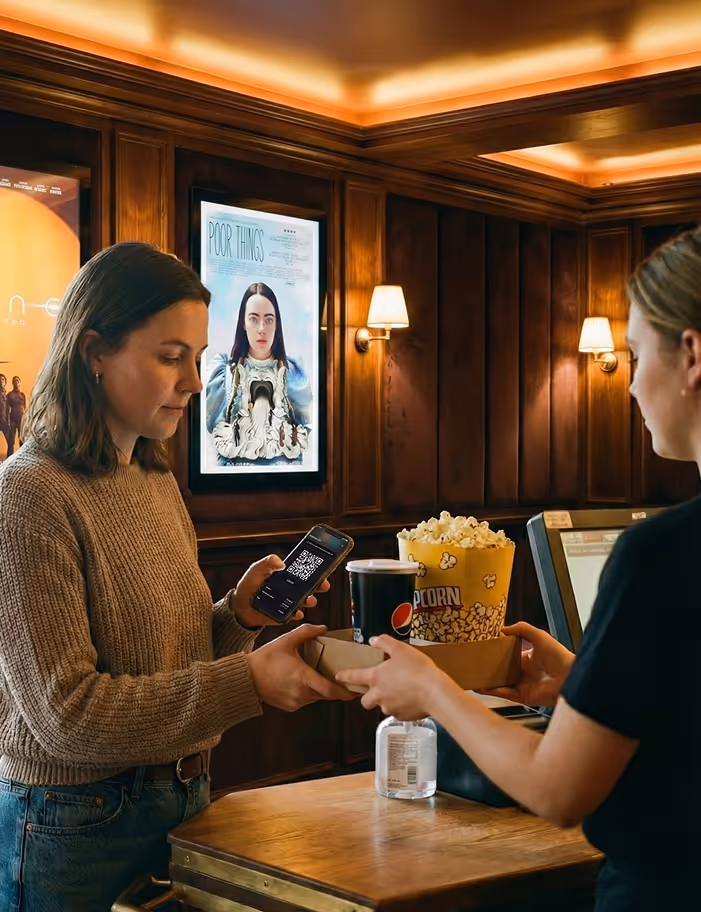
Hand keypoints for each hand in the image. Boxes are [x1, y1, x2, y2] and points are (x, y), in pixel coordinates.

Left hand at [231, 555, 329, 627]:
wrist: (240, 607)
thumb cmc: (248, 585)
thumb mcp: (256, 570)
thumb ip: (267, 563)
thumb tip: (280, 561)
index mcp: (286, 575)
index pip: (304, 570)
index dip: (315, 568)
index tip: (323, 565)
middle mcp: (290, 588)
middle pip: (310, 585)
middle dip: (319, 584)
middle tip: (324, 584)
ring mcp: (289, 602)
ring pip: (306, 600)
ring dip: (310, 600)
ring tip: (309, 599)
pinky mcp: (285, 615)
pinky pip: (295, 615)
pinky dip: (298, 614)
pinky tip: (297, 612)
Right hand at [246, 624, 355, 710]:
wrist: (246, 678)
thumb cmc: (265, 659)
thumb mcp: (286, 641)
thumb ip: (306, 632)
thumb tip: (323, 628)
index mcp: (303, 678)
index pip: (330, 690)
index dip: (344, 692)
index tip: (354, 690)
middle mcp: (301, 693)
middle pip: (326, 694)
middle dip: (334, 687)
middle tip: (340, 677)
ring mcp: (295, 702)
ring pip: (316, 697)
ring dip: (320, 689)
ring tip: (320, 675)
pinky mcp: (290, 706)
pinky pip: (305, 700)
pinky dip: (308, 692)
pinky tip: (304, 681)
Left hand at [335, 635, 454, 720]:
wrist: (434, 692)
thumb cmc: (418, 669)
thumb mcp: (400, 648)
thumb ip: (384, 642)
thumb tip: (374, 640)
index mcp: (376, 677)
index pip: (354, 676)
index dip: (344, 675)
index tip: (338, 676)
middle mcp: (379, 695)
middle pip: (365, 700)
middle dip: (367, 696)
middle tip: (377, 689)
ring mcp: (390, 708)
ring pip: (382, 706)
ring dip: (387, 700)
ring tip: (401, 690)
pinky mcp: (401, 717)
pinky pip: (397, 712)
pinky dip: (401, 706)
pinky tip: (411, 698)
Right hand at [478, 623, 574, 706]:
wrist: (570, 677)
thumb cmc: (560, 656)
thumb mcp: (539, 635)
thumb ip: (522, 629)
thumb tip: (502, 629)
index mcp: (528, 659)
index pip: (508, 657)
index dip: (497, 655)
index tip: (483, 651)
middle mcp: (525, 673)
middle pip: (503, 672)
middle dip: (490, 670)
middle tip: (474, 666)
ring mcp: (523, 686)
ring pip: (501, 684)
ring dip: (487, 682)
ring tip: (473, 679)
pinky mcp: (523, 697)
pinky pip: (505, 694)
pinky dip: (493, 691)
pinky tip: (481, 687)